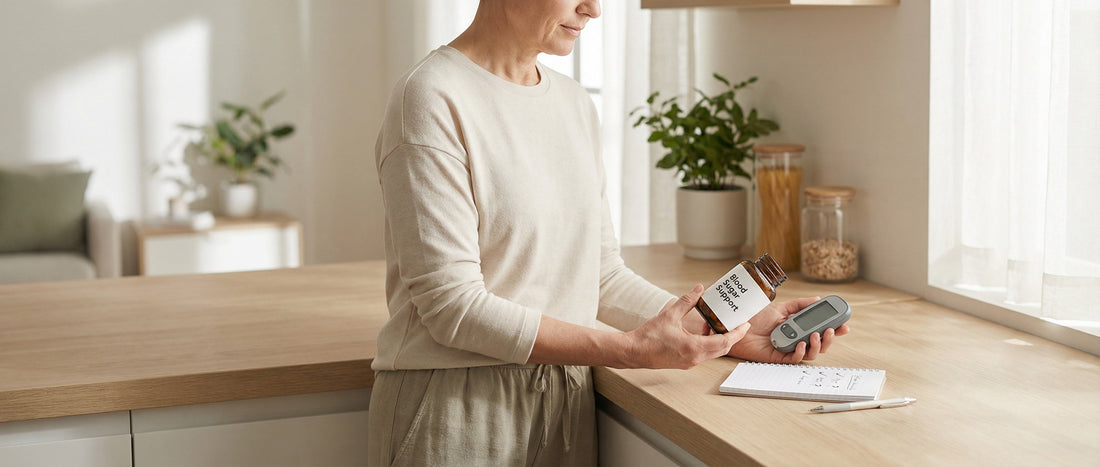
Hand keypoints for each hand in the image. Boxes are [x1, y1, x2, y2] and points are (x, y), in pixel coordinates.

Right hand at [626, 284, 749, 368]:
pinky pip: (703, 353)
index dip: (738, 333)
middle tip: (738, 323)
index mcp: (694, 347)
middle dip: (732, 336)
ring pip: (713, 352)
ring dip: (719, 339)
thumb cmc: (648, 337)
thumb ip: (687, 301)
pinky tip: (702, 331)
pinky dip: (708, 342)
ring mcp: (690, 362)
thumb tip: (699, 289)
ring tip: (718, 324)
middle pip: (722, 348)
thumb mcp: (669, 314)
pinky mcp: (685, 362)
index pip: (724, 342)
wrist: (633, 352)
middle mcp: (695, 358)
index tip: (745, 324)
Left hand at [726, 296, 849, 363]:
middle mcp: (796, 339)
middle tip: (830, 331)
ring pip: (810, 354)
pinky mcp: (779, 358)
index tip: (844, 325)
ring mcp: (789, 349)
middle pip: (819, 344)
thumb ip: (800, 304)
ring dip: (817, 345)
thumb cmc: (757, 317)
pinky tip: (801, 344)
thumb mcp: (781, 307)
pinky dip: (800, 352)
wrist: (739, 325)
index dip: (834, 329)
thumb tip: (818, 299)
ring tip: (815, 335)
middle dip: (829, 339)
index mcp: (799, 328)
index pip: (820, 330)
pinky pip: (794, 359)